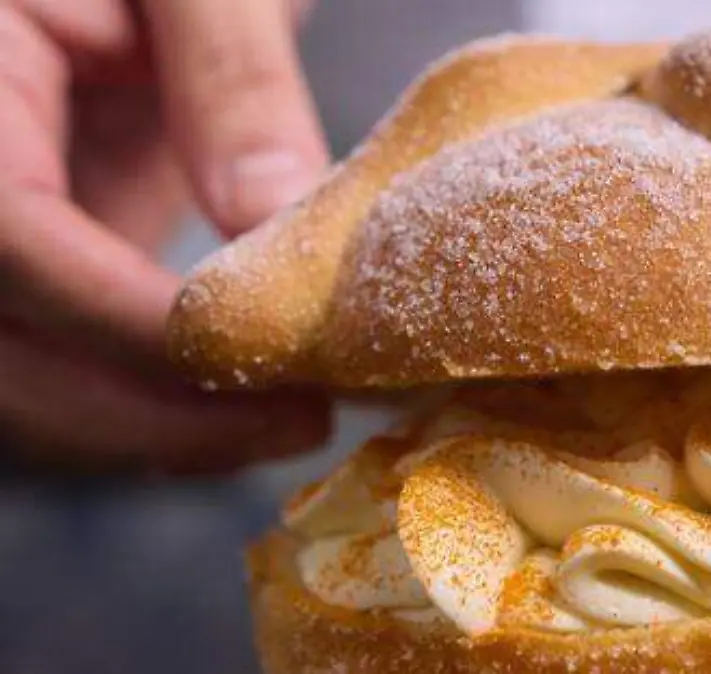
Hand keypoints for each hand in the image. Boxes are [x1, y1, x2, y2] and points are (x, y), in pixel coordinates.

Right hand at [0, 0, 330, 474]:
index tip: (256, 357)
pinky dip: (136, 412)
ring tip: (283, 426)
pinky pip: (51, 368)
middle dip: (145, 412)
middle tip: (300, 423)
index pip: (3, 234)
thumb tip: (271, 218)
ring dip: (146, 433)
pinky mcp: (18, 274)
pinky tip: (231, 413)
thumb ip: (230, 76)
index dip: (123, 317)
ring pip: (15, 386)